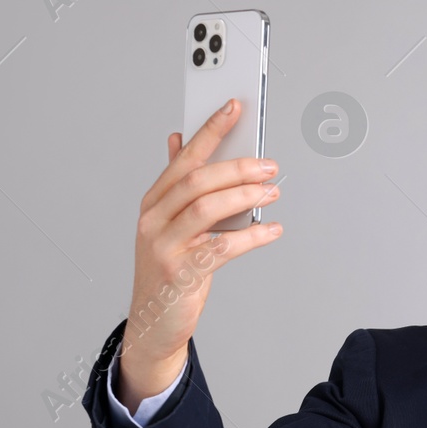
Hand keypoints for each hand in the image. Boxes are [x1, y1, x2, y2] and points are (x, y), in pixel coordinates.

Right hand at [118, 99, 283, 407]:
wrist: (153, 321)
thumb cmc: (168, 268)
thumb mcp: (168, 222)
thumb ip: (177, 183)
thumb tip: (179, 139)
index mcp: (154, 201)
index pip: (184, 157)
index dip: (210, 129)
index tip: (234, 106)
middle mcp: (154, 219)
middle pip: (198, 181)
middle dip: (238, 167)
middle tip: (270, 166)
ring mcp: (164, 246)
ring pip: (206, 209)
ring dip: (245, 196)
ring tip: (272, 193)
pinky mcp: (180, 273)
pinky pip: (221, 248)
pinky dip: (251, 237)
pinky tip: (272, 231)